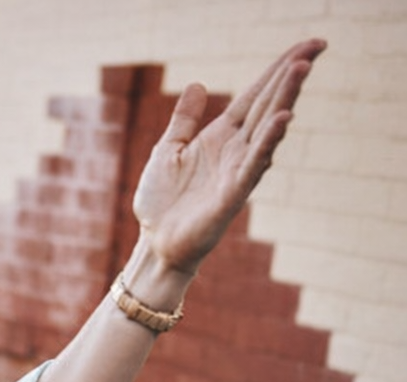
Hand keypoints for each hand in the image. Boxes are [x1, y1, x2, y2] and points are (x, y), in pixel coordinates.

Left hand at [133, 39, 324, 275]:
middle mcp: (236, 149)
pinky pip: (255, 163)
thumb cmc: (161, 201)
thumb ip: (183, 119)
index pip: (255, 96)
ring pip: (268, 127)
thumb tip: (197, 84)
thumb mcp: (167, 150)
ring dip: (285, 98)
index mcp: (221, 136)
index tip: (305, 46)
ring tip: (301, 69)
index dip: (276, 70)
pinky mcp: (233, 193)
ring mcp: (238, 169)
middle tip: (317, 46)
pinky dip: (268, 141)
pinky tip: (282, 120)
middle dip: (291, 75)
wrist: (155, 243)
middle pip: (269, 104)